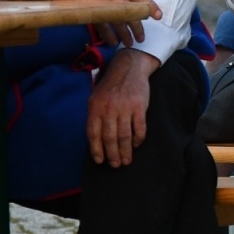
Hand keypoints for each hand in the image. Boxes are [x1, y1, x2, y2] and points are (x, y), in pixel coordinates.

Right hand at [50, 0, 157, 46]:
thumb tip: (135, 5)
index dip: (150, 5)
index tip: (158, 16)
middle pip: (131, 12)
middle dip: (138, 27)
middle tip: (141, 38)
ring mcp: (101, 4)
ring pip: (119, 23)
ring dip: (125, 35)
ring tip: (129, 43)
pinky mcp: (91, 13)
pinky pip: (104, 27)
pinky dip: (109, 36)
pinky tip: (113, 42)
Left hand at [87, 48, 158, 166]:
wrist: (129, 68)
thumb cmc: (111, 86)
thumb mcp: (96, 97)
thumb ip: (95, 116)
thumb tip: (95, 139)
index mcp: (95, 107)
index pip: (93, 133)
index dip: (96, 149)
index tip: (100, 160)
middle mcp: (109, 109)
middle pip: (110, 138)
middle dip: (112, 154)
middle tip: (115, 165)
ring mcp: (125, 108)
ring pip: (124, 136)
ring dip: (126, 151)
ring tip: (126, 160)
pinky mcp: (139, 107)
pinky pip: (139, 129)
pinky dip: (138, 139)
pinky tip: (136, 145)